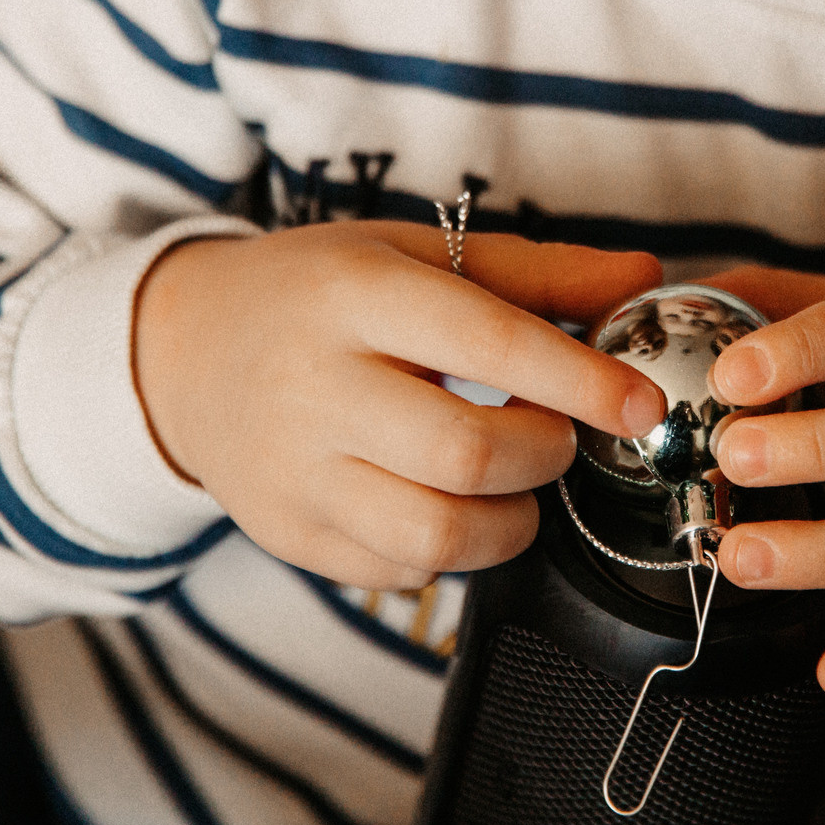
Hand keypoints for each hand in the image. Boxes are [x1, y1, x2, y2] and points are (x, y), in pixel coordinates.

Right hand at [135, 225, 663, 588]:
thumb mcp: (414, 254)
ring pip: (439, 533)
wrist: (183, 352)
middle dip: (545, 452)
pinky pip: (404, 570)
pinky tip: (445, 499)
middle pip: (468, 453)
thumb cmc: (318, 296)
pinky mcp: (288, 535)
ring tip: (512, 479)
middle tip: (553, 433)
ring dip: (511, 519)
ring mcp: (294, 471)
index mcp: (354, 295)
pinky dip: (453, 548)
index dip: (580, 380)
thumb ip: (534, 273)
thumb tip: (642, 279)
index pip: (487, 342)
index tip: (640, 405)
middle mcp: (314, 386)